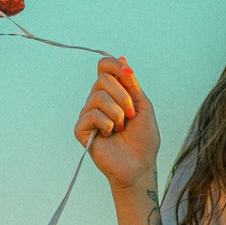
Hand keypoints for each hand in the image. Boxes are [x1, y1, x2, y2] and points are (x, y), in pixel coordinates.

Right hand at [75, 55, 160, 193]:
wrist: (140, 165)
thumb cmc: (143, 139)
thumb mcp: (142, 105)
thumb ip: (131, 83)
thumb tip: (123, 58)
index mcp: (113, 93)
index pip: (104, 67)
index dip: (115, 66)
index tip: (130, 74)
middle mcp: (98, 101)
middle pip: (103, 79)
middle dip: (123, 96)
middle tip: (131, 115)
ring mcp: (89, 115)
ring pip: (97, 97)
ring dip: (117, 113)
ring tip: (122, 128)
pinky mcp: (82, 130)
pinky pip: (91, 115)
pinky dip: (106, 124)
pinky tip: (110, 135)